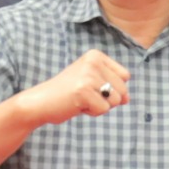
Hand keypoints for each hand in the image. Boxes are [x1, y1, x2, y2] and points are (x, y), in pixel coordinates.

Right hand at [17, 50, 131, 126]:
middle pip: (122, 90)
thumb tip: (127, 98)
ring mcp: (88, 76)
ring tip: (81, 100)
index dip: (112, 88)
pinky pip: (103, 110)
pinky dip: (92, 112)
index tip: (91, 87)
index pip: (125, 76)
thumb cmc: (67, 94)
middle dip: (106, 99)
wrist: (40, 102)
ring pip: (114, 101)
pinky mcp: (83, 91)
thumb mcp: (92, 84)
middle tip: (84, 95)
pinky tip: (77, 105)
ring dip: (99, 106)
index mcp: (96, 55)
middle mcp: (93, 62)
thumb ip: (112, 88)